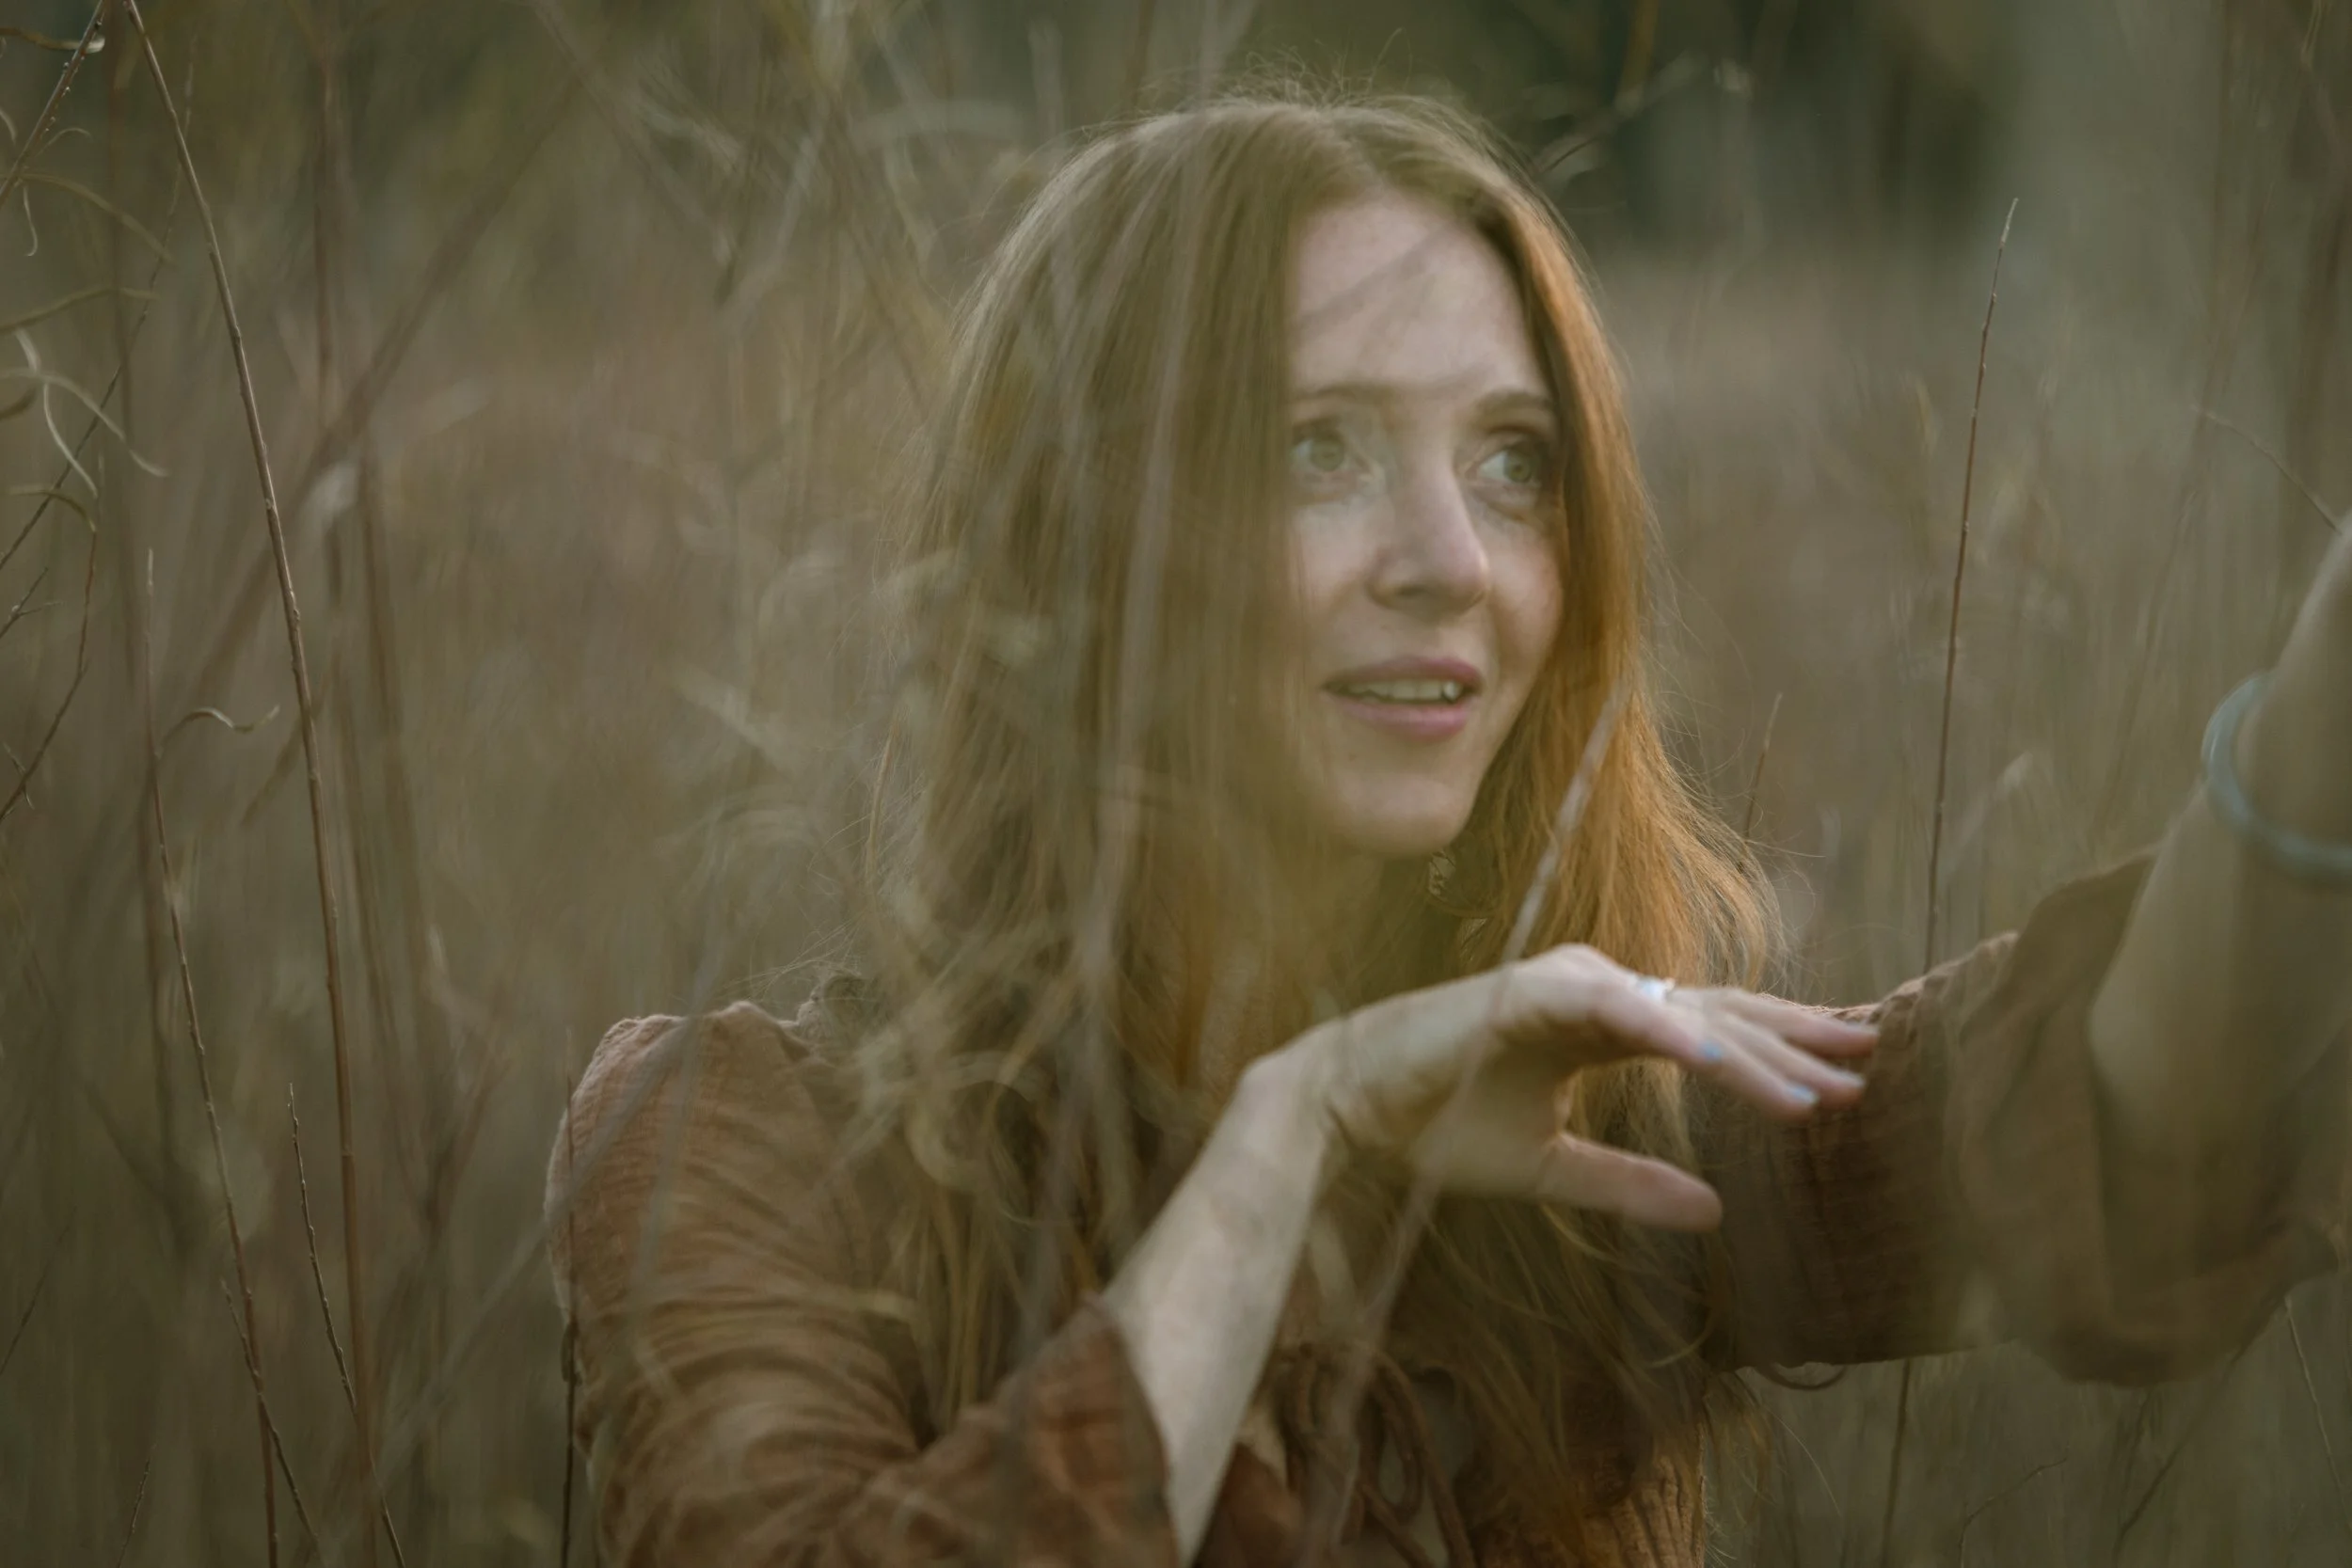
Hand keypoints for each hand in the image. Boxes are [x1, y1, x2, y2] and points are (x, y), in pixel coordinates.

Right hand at [1279, 946, 1877, 1231]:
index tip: (1848, 1079)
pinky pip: (1617, 1013)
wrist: (1350, 1106)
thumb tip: (1717, 1212)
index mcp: (1598, 1022)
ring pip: (1680, 1017)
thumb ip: (1629, 1184)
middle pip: (1715, 1014)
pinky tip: (1722, 1064)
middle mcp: (1592, 991)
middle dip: (1795, 1043)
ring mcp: (1565, 984)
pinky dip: (1671, 1035)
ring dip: (1751, 1056)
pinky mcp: (1530, 990)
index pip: (1708, 1032)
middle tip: (1872, 1064)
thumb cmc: (1436, 1125)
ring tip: (1817, 1094)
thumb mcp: (1549, 1169)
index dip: (1778, 1055)